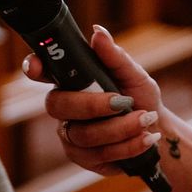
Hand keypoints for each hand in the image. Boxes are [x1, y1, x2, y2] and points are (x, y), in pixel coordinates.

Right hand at [22, 25, 163, 174]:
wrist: (156, 130)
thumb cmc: (140, 97)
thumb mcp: (134, 75)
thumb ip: (115, 57)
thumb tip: (98, 33)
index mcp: (71, 81)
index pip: (44, 71)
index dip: (34, 68)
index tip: (36, 66)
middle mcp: (65, 108)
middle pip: (59, 106)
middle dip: (94, 105)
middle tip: (124, 102)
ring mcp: (71, 135)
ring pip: (83, 134)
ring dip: (120, 128)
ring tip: (145, 119)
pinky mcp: (83, 158)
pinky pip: (98, 155)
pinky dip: (127, 146)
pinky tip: (145, 138)